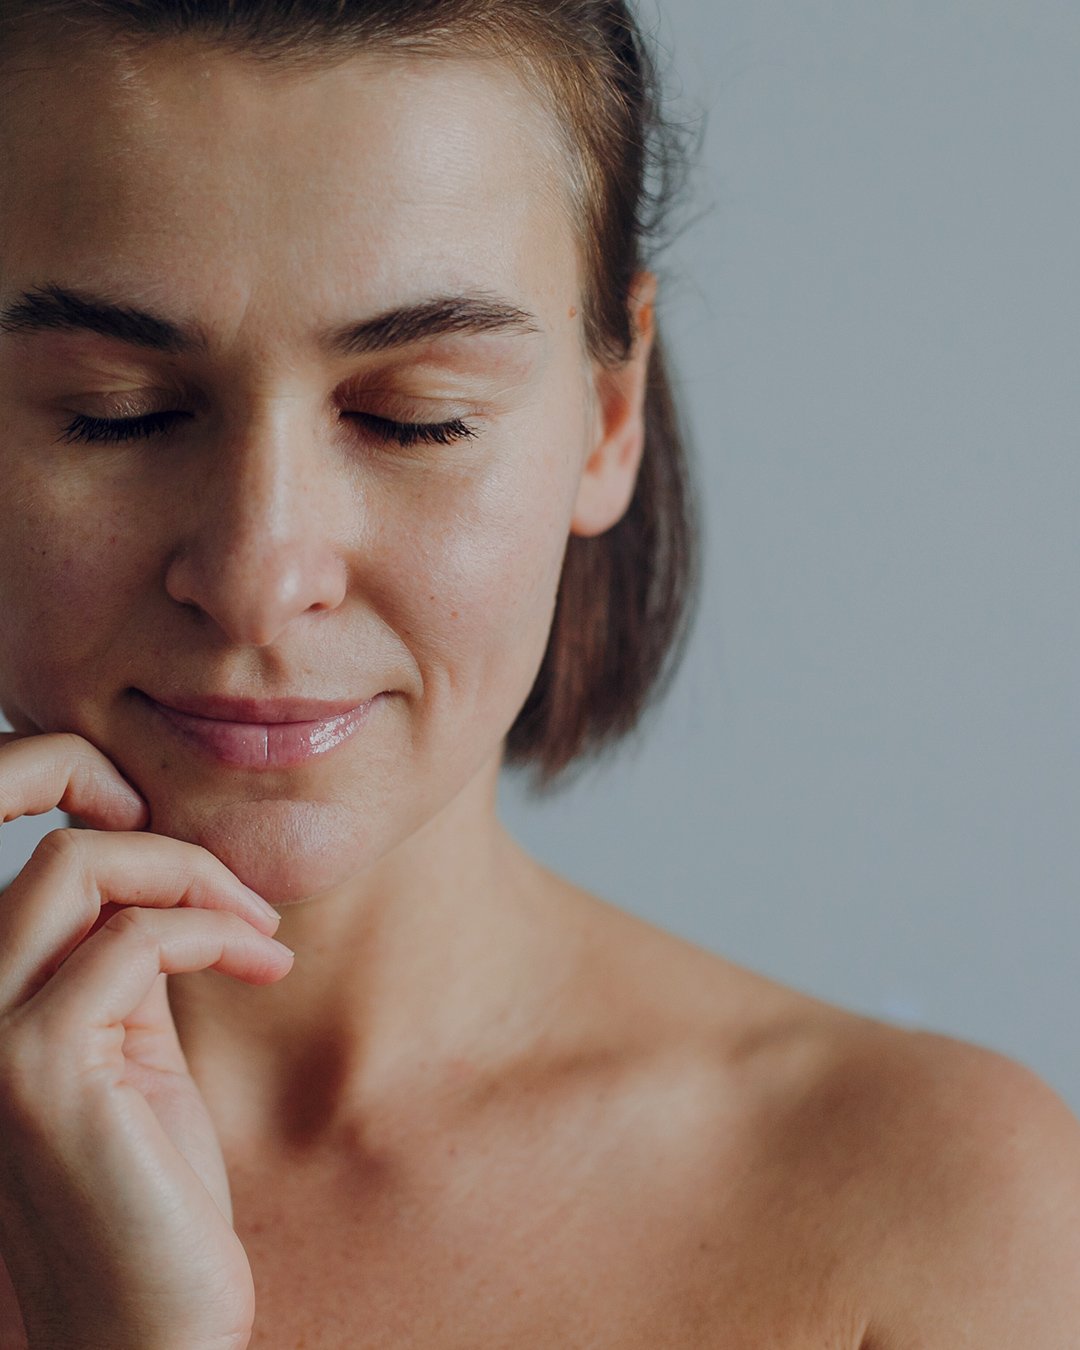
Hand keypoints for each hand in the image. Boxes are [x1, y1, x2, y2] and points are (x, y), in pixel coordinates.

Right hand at [0, 731, 293, 1349]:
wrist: (145, 1330)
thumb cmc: (152, 1197)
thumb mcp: (134, 1057)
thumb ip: (126, 968)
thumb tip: (170, 875)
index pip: (30, 854)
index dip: (101, 813)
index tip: (201, 861)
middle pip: (56, 847)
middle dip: (172, 847)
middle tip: (248, 905)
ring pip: (80, 868)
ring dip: (198, 878)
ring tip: (261, 933)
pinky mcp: (36, 1069)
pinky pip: (137, 940)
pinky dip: (217, 933)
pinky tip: (265, 965)